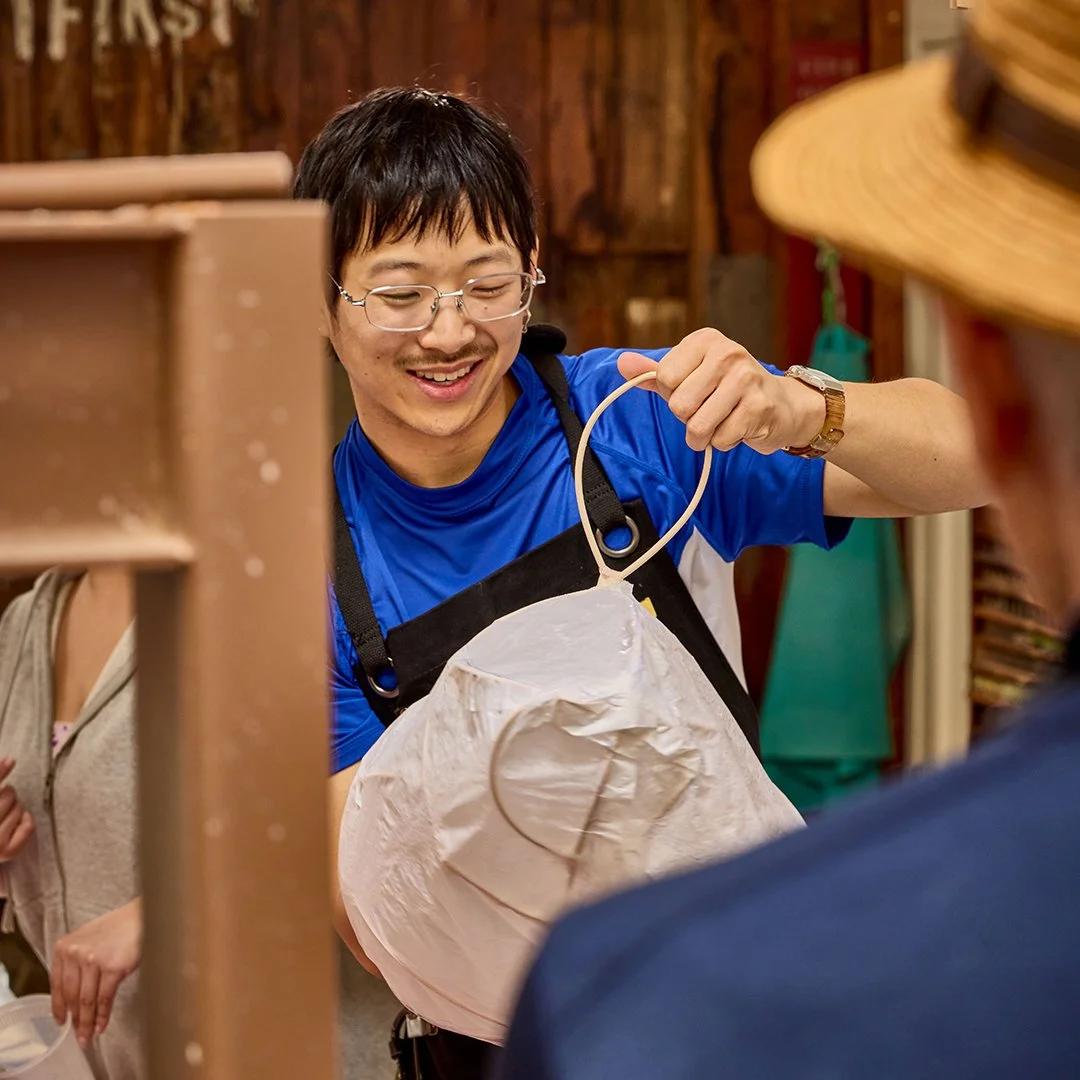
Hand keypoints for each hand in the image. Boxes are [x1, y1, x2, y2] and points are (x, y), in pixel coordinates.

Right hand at [0, 759, 34, 861]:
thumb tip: (10, 759)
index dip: (0, 772)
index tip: (10, 760)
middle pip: (7, 794)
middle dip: (6, 793)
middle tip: (0, 802)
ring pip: (19, 806)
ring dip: (15, 806)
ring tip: (3, 814)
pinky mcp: (8, 852)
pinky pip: (28, 824)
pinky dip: (25, 819)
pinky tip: (14, 822)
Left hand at [51, 898, 141, 1048]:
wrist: (142, 916)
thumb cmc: (117, 927)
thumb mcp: (87, 941)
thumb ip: (75, 963)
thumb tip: (73, 997)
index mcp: (64, 947)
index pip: (57, 984)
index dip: (59, 1007)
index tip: (61, 1021)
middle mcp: (75, 953)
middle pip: (72, 995)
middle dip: (74, 1020)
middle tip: (77, 1035)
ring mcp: (94, 961)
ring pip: (86, 1000)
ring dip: (87, 1022)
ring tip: (88, 1036)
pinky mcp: (113, 968)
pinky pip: (105, 998)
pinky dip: (103, 1015)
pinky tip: (102, 1025)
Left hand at [618, 329, 825, 453]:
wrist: (780, 405)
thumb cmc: (725, 390)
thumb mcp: (689, 375)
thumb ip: (654, 373)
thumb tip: (622, 363)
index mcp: (705, 340)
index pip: (664, 378)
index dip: (672, 395)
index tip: (692, 390)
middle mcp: (728, 353)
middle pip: (679, 405)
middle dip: (688, 418)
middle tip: (707, 410)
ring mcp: (746, 378)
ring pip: (698, 426)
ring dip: (704, 436)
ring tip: (719, 422)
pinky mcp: (759, 407)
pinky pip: (720, 440)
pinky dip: (724, 442)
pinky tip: (738, 427)